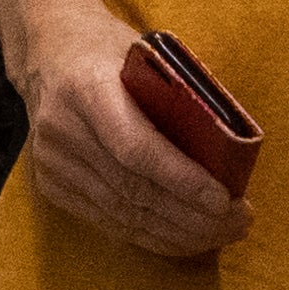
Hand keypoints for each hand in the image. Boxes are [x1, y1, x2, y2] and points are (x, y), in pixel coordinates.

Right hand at [14, 16, 244, 266]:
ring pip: (122, 215)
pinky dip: (152, 235)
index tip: (223, 199)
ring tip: (223, 232)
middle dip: (192, 215)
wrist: (49, 54)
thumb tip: (231, 152)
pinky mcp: (52, 186)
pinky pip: (109, 222)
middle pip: (132, 190)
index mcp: (87, 87)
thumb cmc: (111, 51)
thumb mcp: (147, 55)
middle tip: (239, 220)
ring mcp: (53, 163)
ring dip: (178, 233)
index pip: (135, 148)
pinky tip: (186, 237)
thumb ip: (179, 98)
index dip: (181, 180)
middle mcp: (63, 129)